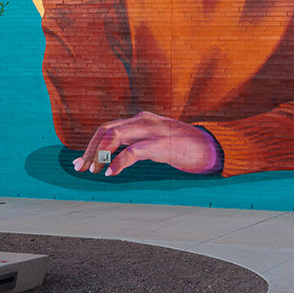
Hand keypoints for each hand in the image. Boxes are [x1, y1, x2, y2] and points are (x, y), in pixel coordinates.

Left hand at [72, 111, 221, 175]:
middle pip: (106, 129)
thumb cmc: (184, 147)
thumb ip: (138, 143)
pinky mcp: (161, 144)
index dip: (92, 144)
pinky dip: (118, 161)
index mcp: (141, 120)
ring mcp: (152, 130)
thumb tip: (114, 158)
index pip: (108, 127)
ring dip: (100, 154)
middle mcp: (143, 121)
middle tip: (81, 168)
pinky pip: (134, 151)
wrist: (212, 147)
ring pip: (115, 135)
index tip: (81, 163)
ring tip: (94, 171)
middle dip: (91, 149)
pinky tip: (111, 173)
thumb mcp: (156, 141)